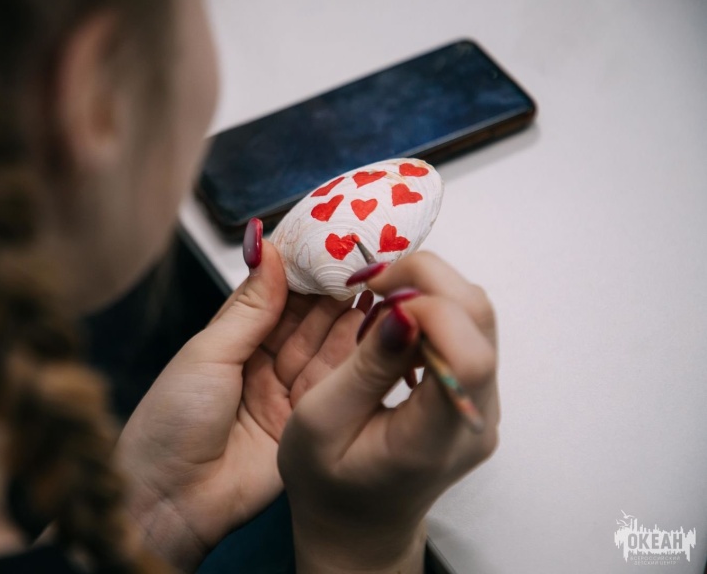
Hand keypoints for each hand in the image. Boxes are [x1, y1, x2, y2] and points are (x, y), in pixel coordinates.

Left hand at [116, 233, 369, 571]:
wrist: (171, 499)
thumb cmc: (171, 422)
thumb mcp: (208, 353)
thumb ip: (250, 307)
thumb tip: (265, 246)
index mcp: (233, 338)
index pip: (278, 294)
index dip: (305, 268)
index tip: (334, 241)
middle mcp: (265, 361)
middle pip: (309, 319)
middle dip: (336, 289)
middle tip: (369, 258)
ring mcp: (288, 392)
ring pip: (327, 347)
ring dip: (352, 318)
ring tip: (381, 285)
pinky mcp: (309, 422)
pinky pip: (336, 385)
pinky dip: (357, 358)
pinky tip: (378, 329)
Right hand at [278, 252, 499, 573]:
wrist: (359, 524)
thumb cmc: (328, 481)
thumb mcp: (320, 422)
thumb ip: (365, 367)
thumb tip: (403, 310)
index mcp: (435, 437)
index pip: (468, 352)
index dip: (427, 306)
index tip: (374, 298)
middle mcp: (474, 417)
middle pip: (480, 316)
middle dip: (425, 278)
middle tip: (370, 284)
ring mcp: (482, 403)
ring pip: (477, 314)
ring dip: (428, 290)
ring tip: (376, 304)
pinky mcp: (473, 391)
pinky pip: (466, 329)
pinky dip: (430, 308)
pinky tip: (392, 324)